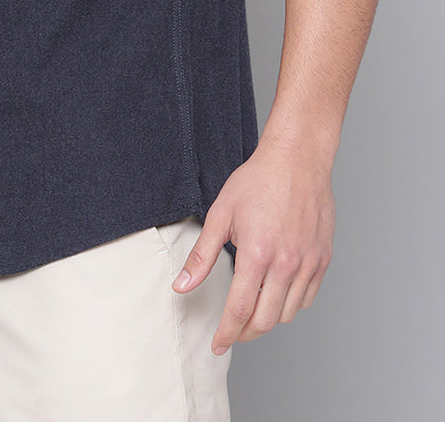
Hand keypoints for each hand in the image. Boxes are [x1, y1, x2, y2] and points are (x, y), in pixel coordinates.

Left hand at [171, 135, 335, 353]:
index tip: (217, 344)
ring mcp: (308, 264)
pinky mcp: (323, 260)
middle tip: (231, 331)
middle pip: (265, 321)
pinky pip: (307, 298)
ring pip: (288, 313)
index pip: (240, 311)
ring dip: (267, 319)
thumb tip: (182, 286)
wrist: (297, 160)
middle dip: (245, 332)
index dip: (226, 333)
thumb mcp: (220, 214)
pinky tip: (275, 294)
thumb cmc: (257, 182)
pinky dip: (290, 304)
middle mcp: (287, 265)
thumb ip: (202, 255)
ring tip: (251, 310)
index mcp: (257, 254)